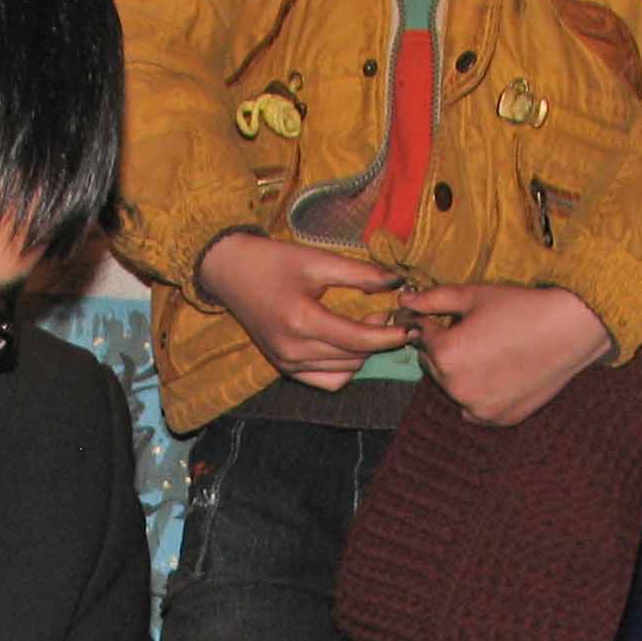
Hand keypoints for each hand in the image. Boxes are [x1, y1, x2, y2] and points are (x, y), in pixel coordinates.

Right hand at [196, 231, 410, 390]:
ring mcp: (287, 363)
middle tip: (390, 315)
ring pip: (344, 371)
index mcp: (302, 320)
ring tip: (371, 327)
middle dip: (380, 340)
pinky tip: (349, 346)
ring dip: (364, 353)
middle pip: (355, 357)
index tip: (412, 325)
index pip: (359, 339)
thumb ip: (361, 273)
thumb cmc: (273, 261)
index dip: (390, 334)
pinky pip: (326, 381)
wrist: (230, 272)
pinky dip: (344, 368)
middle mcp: (293, 349)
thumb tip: (398, 282)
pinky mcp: (284, 368)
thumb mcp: (318, 260)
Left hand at [396, 283, 614, 426]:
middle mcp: (456, 386)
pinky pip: (474, 408)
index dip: (430, 322)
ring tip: (488, 351)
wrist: (571, 329)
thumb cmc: (522, 307)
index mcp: (446, 353)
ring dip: (459, 373)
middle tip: (472, 332)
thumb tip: (402, 302)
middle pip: (433, 366)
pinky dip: (479, 394)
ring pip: (452, 388)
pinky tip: (498, 374)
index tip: (443, 316)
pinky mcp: (498, 419)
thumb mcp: (474, 295)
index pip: (420, 337)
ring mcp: (477, 407)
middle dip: (443, 349)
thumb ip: (433, 300)